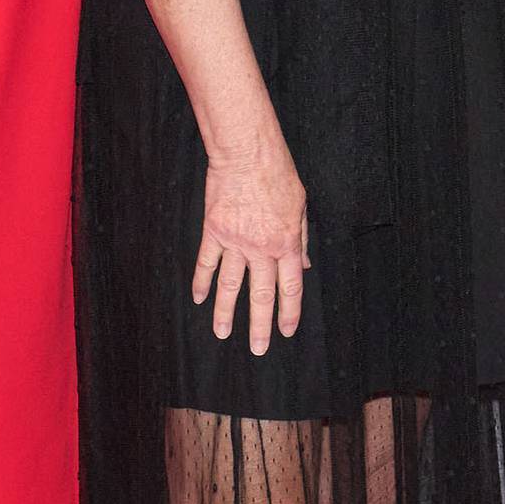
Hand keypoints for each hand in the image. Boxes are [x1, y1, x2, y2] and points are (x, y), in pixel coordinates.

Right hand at [195, 142, 308, 354]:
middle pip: (261, 294)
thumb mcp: (300, 206)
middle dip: (260, 324)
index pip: (290, 287)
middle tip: (257, 349)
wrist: (247, 154)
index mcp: (286, 243)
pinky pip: (207, 262)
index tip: (286, 332)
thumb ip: (300, 238)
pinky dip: (202, 282)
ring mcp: (236, 241)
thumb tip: (305, 263)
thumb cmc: (278, 174)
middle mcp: (262, 248)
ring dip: (226, 313)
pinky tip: (200, 299)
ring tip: (222, 334)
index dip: (289, 312)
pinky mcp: (214, 231)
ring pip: (230, 285)